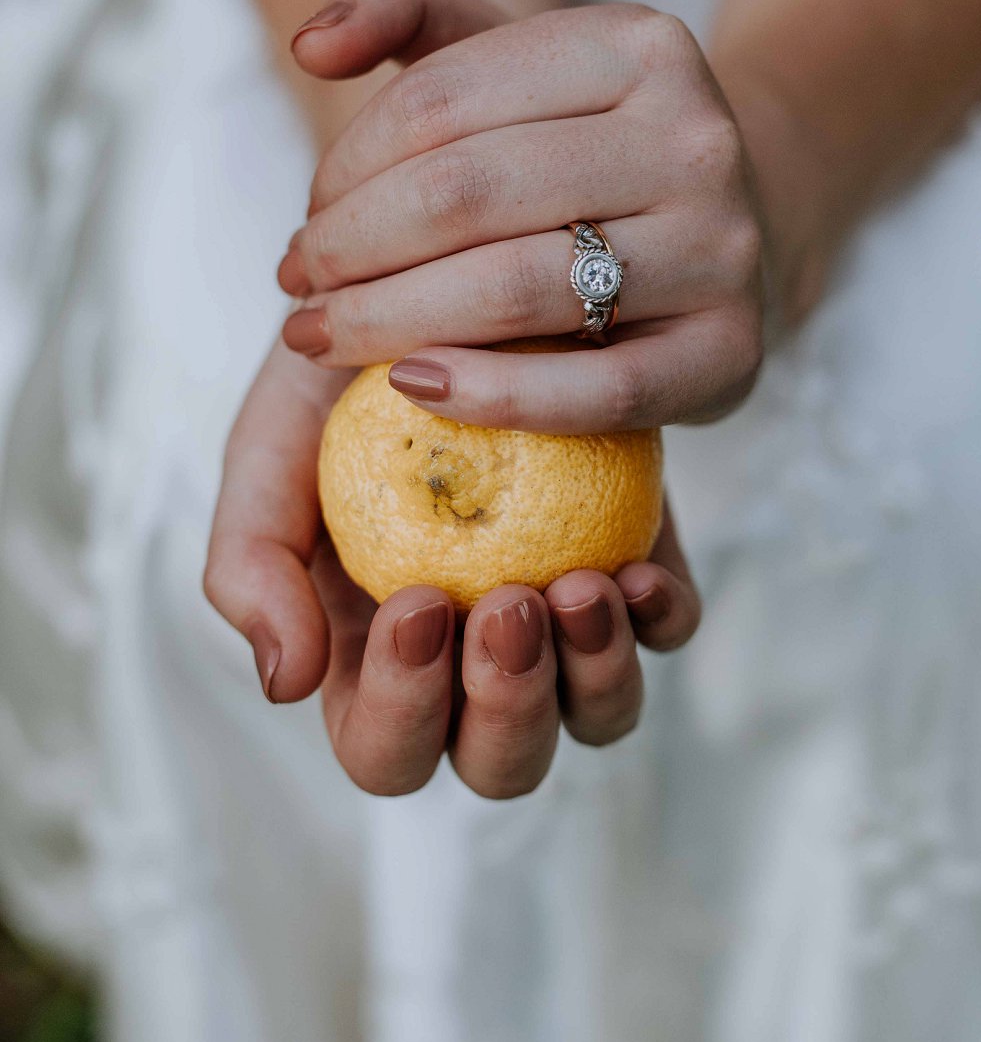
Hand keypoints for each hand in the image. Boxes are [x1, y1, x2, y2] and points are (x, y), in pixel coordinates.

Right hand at [204, 338, 700, 796]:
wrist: (436, 280)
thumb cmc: (334, 379)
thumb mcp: (270, 451)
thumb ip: (252, 563)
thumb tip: (286, 684)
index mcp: (374, 663)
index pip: (386, 748)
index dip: (403, 710)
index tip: (417, 600)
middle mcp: (473, 663)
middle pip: (502, 761)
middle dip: (510, 710)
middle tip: (506, 605)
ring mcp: (562, 622)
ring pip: (599, 716)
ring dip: (595, 675)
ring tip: (582, 585)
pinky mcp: (636, 563)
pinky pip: (667, 629)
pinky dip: (659, 618)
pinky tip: (637, 569)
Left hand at [278, 0, 765, 430]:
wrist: (736, 234)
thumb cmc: (585, 147)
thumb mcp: (507, 57)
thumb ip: (401, 7)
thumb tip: (311, 45)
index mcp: (638, 43)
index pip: (440, 101)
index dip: (347, 165)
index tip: (310, 212)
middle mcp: (696, 138)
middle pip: (465, 195)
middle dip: (350, 247)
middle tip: (299, 284)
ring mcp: (722, 250)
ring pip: (515, 291)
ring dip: (386, 321)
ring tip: (323, 335)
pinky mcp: (730, 354)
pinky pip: (597, 392)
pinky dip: (491, 397)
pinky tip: (409, 387)